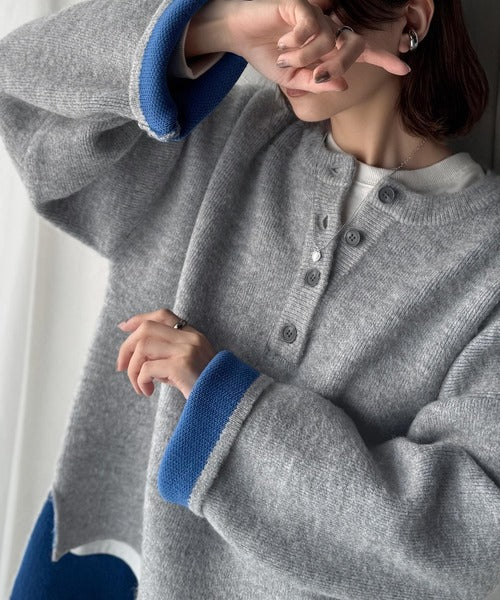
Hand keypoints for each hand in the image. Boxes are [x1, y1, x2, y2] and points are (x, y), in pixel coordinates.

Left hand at [116, 308, 216, 399]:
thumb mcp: (187, 367)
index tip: (123, 326)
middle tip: (121, 367)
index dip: (140, 318)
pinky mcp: (182, 366)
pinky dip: (140, 380)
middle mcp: (191, 338)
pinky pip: (147, 368)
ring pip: (143, 346)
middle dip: (127, 347)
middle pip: (147, 328)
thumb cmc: (205, 389)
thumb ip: (167, 356)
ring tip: (139, 386)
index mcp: (194, 336)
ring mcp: (187, 350)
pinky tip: (146, 392)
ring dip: (132, 368)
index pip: (163, 315)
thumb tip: (136, 354)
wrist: (226, 403)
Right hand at [227, 0, 410, 92]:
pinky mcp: (302, 5)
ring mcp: (316, 15)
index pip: (360, 52)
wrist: (238, 35)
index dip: (383, 58)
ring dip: (306, 58)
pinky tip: (283, 43)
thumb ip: (316, 83)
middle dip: (339, 66)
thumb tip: (343, 84)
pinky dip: (298, 43)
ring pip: (330, 40)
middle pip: (352, 46)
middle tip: (315, 76)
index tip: (404, 68)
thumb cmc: (265, 54)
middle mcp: (327, 28)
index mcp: (327, 47)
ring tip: (285, 57)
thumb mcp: (291, 78)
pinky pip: (313, 27)